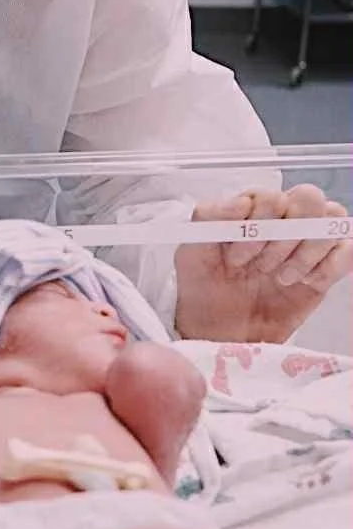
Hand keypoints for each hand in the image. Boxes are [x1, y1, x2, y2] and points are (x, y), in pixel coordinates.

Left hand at [174, 186, 351, 342]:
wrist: (221, 334)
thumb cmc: (205, 291)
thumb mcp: (191, 255)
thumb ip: (208, 219)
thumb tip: (241, 202)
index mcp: (250, 210)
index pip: (271, 194)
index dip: (258, 224)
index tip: (238, 257)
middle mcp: (282, 219)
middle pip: (309, 197)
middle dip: (286, 234)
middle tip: (263, 266)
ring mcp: (307, 242)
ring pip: (333, 217)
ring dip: (308, 250)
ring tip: (282, 278)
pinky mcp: (326, 268)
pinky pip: (349, 249)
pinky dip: (332, 264)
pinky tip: (308, 282)